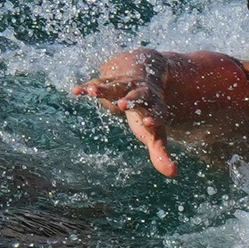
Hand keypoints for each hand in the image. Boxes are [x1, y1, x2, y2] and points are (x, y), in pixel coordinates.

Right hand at [72, 50, 177, 177]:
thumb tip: (172, 173)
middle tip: (121, 104)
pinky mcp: (109, 80)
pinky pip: (97, 83)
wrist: (147, 74)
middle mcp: (141, 94)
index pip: (157, 112)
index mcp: (155, 107)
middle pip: (137, 95)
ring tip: (92, 91)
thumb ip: (161, 153)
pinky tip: (76, 91)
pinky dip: (86, 87)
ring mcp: (125, 85)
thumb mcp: (156, 132)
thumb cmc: (149, 112)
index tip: (149, 122)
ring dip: (103, 88)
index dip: (154, 117)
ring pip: (114, 86)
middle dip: (130, 99)